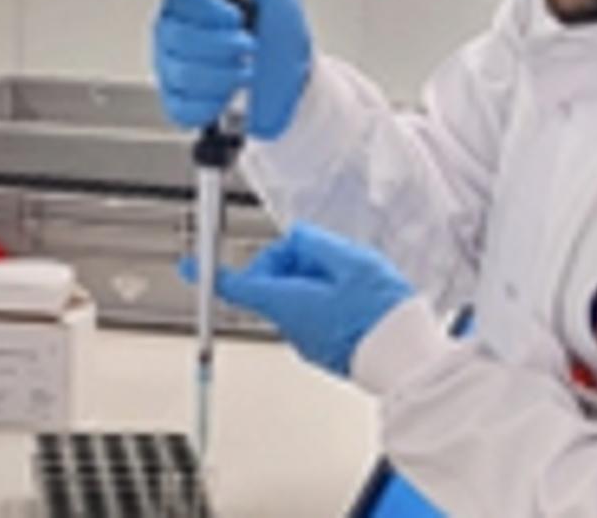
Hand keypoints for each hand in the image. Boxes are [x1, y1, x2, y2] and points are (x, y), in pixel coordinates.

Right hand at [154, 0, 311, 137]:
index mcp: (194, 2)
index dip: (206, 8)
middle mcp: (178, 33)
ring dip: (224, 73)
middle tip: (249, 43)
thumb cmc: (285, 35)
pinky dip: (214, 101)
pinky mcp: (183, 103)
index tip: (236, 14)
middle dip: (221, 44)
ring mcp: (177, 69)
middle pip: (175, 35)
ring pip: (181, 71)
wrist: (300, 84)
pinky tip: (232, 93)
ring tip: (247, 69)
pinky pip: (183, 104)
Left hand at [208, 223, 414, 376]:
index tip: (191, 264)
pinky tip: (355, 294)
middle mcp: (289, 325)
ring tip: (350, 277)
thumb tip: (297, 236)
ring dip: (312, 278)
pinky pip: (312, 312)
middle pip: (269, 282)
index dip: (209, 272)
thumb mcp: (351, 261)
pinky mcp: (323, 346)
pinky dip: (325, 296)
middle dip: (289, 260)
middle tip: (325, 255)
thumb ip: (316, 245)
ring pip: (293, 296)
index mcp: (287, 302)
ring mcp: (306, 339)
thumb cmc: (380, 316)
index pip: (236, 285)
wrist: (405, 359)